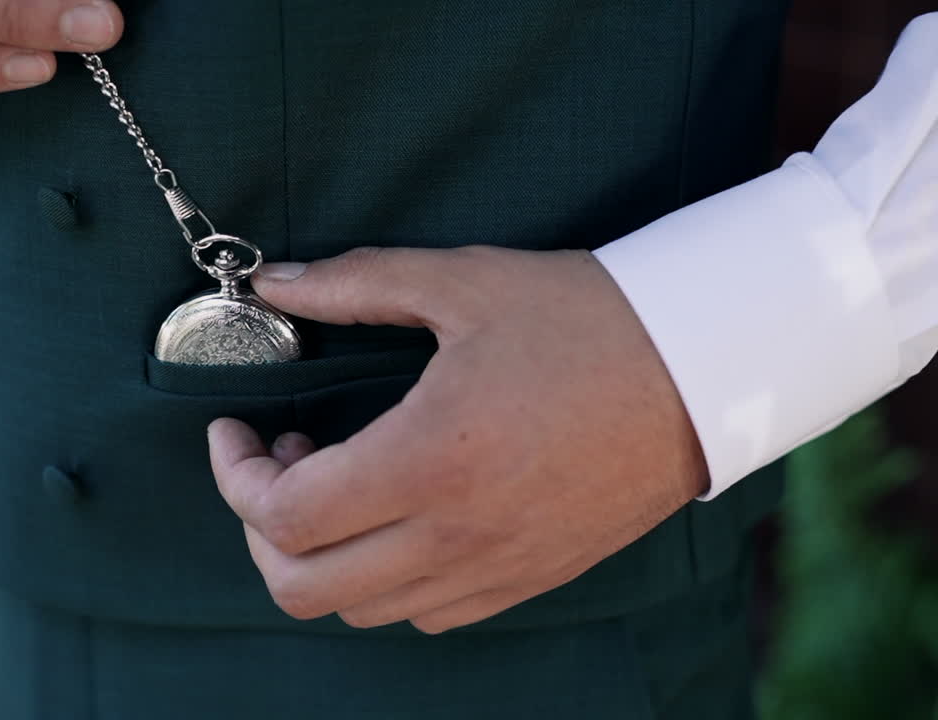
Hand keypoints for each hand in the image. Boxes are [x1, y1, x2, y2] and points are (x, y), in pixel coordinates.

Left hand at [209, 246, 708, 633]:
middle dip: (261, 532)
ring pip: (360, 610)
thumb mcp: (464, 283)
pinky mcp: (530, 578)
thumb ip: (355, 284)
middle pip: (302, 586)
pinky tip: (400, 518)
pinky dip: (385, 580)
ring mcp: (496, 567)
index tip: (239, 431)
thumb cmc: (585, 318)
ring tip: (340, 485)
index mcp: (431, 457)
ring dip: (321, 556)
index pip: (284, 515)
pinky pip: (427, 616)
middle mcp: (457, 533)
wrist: (702, 370)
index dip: (234, 477)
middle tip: (278, 465)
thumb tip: (273, 284)